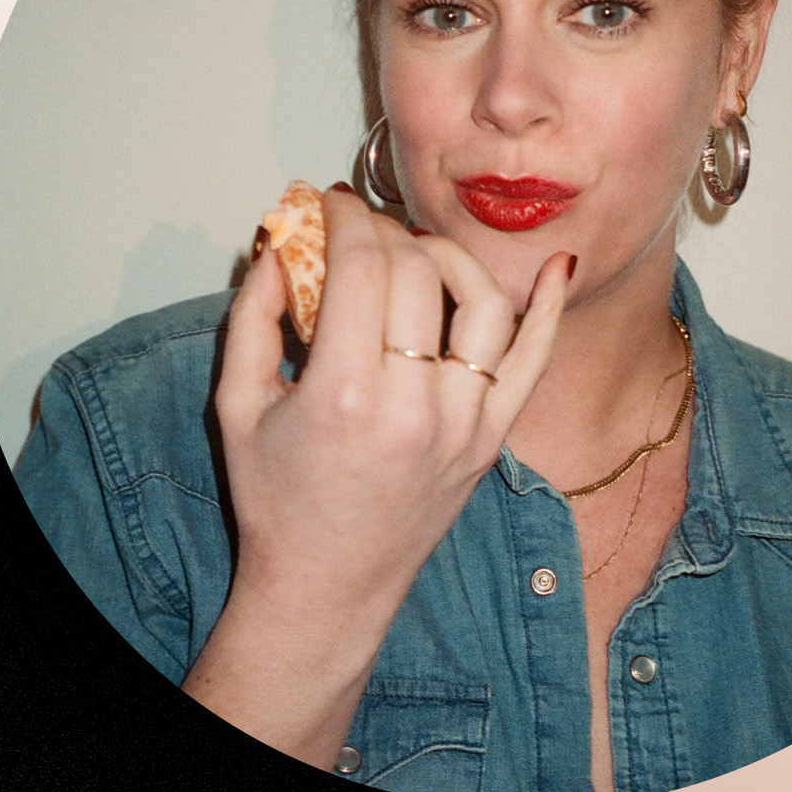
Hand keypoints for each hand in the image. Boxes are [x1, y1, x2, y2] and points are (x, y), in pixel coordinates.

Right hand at [182, 184, 570, 767]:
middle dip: (382, 230)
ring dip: (449, 257)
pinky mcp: (491, 440)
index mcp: (344, 394)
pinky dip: (550, 310)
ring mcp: (463, 424)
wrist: (327, 587)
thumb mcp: (237, 405)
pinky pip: (534, 361)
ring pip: (482, 302)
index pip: (359, 264)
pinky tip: (555, 269)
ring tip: (417, 251)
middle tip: (357, 229)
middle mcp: (414, 406)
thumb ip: (254, 315)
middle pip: (415, 273)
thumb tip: (278, 240)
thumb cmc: (275, 500)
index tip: (326, 203)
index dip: (342, 217)